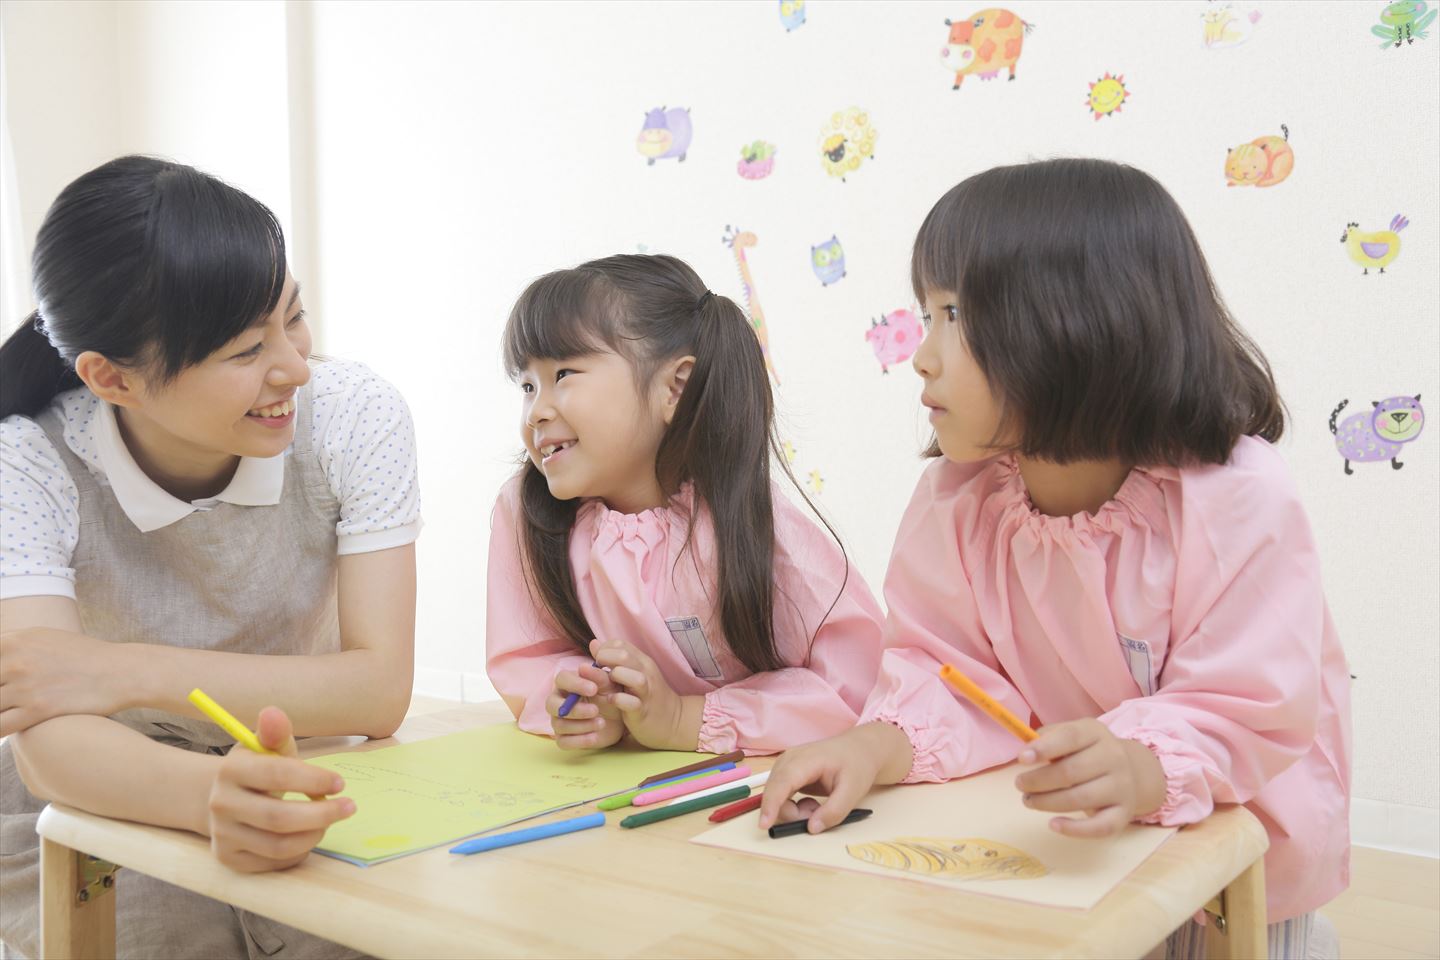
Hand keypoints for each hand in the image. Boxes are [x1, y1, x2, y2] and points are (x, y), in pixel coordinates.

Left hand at [0, 627, 126, 736]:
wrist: (120, 671)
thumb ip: (9, 645)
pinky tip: (2, 728)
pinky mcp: (38, 710)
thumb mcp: (42, 637)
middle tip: (1, 699)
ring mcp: (25, 686)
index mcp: (13, 640)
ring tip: (4, 711)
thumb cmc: (81, 656)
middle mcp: (15, 661)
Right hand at [207, 706, 354, 871]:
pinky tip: (307, 836)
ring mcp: (222, 834)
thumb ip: (276, 734)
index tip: (340, 783)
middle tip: (349, 807)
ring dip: (314, 834)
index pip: (277, 775)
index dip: (314, 779)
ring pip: (278, 845)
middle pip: (278, 818)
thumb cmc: (256, 769)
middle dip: (322, 814)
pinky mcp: (229, 858)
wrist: (220, 798)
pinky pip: (273, 862)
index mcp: (231, 770)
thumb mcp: (266, 748)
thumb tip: (272, 713)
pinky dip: (299, 852)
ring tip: (329, 821)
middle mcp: (221, 804)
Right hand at [546, 660, 623, 749]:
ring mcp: (559, 721)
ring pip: (559, 724)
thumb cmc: (610, 696)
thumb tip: (584, 667)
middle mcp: (558, 701)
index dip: (575, 684)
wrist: (618, 719)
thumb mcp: (609, 685)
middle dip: (574, 709)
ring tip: (602, 723)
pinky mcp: (564, 738)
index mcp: (567, 684)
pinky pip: (564, 742)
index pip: (561, 679)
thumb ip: (598, 676)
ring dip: (582, 725)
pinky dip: (580, 740)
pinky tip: (595, 736)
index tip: (593, 689)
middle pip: (552, 704)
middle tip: (595, 710)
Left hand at [591, 637, 701, 750]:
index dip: (604, 649)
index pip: (620, 644)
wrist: (672, 721)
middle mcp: (646, 673)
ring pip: (632, 677)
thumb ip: (614, 659)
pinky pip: (630, 702)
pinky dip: (617, 699)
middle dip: (604, 659)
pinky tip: (611, 700)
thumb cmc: (646, 695)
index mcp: (642, 661)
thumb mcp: (632, 673)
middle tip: (597, 671)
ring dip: (614, 677)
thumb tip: (594, 644)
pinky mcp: (643, 710)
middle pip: (624, 655)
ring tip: (606, 684)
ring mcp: (646, 691)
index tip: (598, 662)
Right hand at [757, 722, 913, 833]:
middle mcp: (788, 760)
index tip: (764, 824)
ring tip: (816, 806)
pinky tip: (810, 802)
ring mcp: (784, 766)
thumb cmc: (856, 765)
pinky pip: (780, 798)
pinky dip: (793, 807)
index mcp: (806, 759)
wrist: (858, 749)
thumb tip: (812, 828)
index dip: (771, 804)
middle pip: (776, 794)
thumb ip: (834, 812)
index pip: (782, 782)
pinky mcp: (785, 774)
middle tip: (817, 815)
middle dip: (793, 814)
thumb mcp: (853, 791)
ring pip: (776, 798)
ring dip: (794, 811)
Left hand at [1013, 718, 1166, 837]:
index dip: (1044, 748)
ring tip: (1029, 800)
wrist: (1131, 772)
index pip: (1070, 737)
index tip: (1022, 759)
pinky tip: (1053, 824)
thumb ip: (1047, 738)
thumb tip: (1026, 752)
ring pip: (1080, 798)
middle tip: (1019, 784)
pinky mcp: (1124, 813)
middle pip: (1071, 771)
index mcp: (1095, 733)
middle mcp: (1113, 757)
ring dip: (1047, 802)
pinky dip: (1075, 829)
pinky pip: (1100, 827)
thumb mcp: (1070, 735)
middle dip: (1038, 780)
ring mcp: (1121, 786)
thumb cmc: (1086, 752)